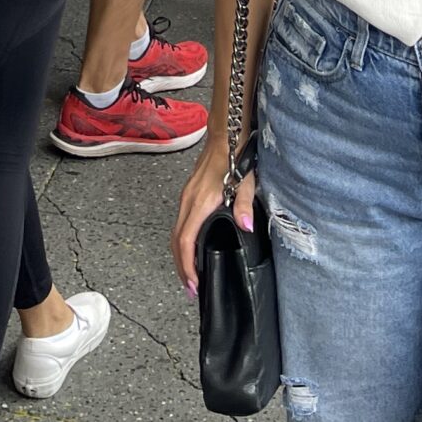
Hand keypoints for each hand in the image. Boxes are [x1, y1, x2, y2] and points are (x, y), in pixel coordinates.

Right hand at [172, 141, 236, 295]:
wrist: (225, 134)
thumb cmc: (235, 155)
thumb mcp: (245, 181)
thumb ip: (244, 205)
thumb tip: (245, 227)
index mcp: (200, 201)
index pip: (186, 240)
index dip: (187, 265)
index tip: (193, 283)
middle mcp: (188, 201)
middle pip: (176, 241)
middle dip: (181, 267)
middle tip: (191, 288)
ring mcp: (186, 197)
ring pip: (176, 232)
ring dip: (180, 255)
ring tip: (190, 274)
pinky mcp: (189, 194)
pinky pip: (180, 223)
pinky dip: (182, 241)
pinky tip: (192, 248)